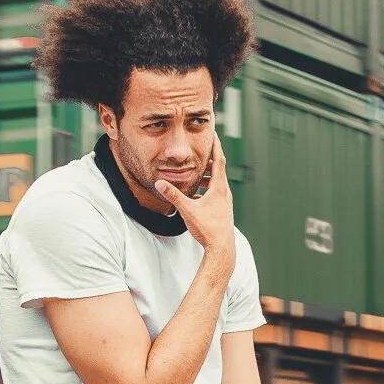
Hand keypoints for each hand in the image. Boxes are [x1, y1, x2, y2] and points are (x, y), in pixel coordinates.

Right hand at [155, 135, 234, 264]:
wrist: (221, 248)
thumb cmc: (208, 229)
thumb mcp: (187, 210)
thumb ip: (173, 196)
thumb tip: (159, 184)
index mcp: (219, 188)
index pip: (219, 160)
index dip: (216, 146)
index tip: (214, 135)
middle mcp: (224, 193)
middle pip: (218, 170)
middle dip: (207, 161)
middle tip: (198, 153)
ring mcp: (224, 203)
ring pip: (216, 184)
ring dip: (205, 177)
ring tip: (193, 174)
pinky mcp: (222, 211)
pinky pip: (214, 195)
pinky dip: (205, 191)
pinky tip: (195, 196)